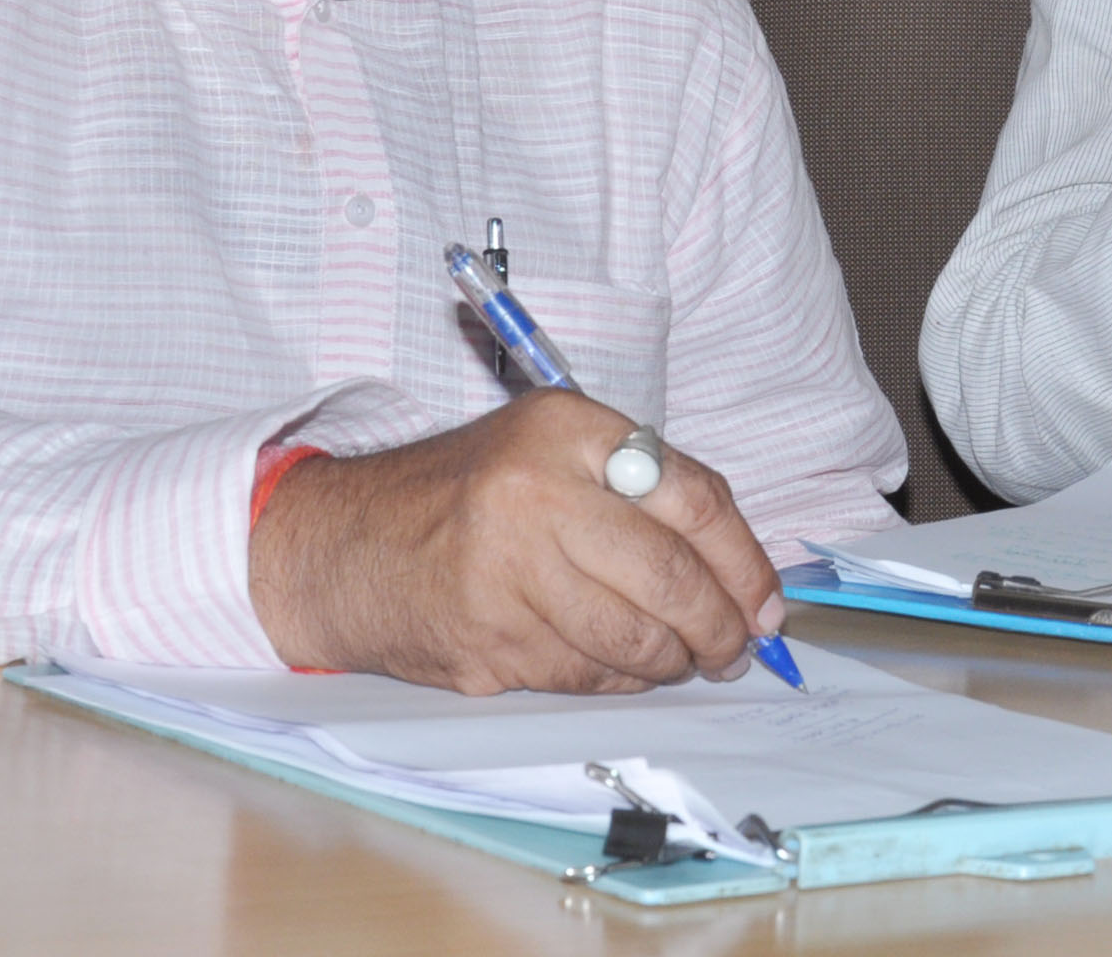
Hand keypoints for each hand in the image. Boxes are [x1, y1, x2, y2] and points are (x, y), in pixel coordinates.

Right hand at [249, 391, 786, 695]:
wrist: (344, 543)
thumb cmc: (469, 495)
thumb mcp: (551, 449)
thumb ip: (644, 490)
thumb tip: (745, 576)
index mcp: (565, 430)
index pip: (694, 497)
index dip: (745, 561)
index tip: (767, 602)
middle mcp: (534, 495)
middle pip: (670, 577)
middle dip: (721, 626)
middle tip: (739, 648)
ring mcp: (503, 573)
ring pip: (632, 639)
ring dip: (674, 662)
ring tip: (685, 659)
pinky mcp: (483, 640)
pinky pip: (583, 675)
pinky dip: (618, 681)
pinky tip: (621, 668)